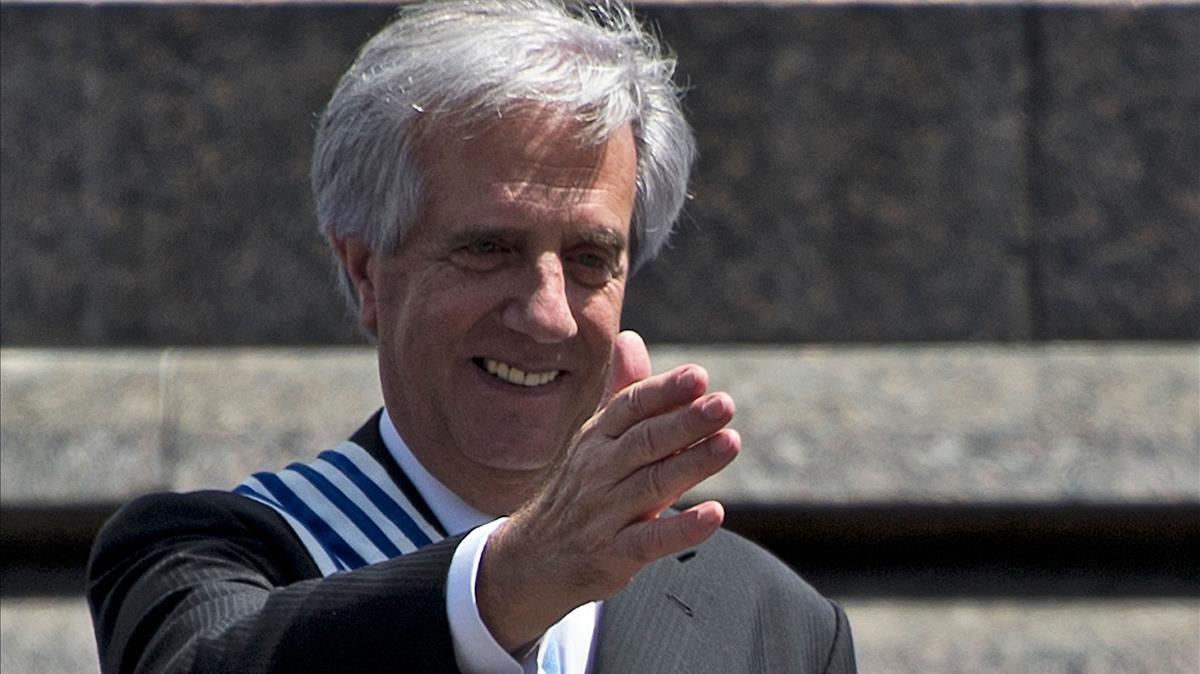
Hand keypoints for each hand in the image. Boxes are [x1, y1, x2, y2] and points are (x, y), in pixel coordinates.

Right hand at [477, 330, 739, 650]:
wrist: (533, 559)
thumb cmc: (580, 491)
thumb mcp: (595, 440)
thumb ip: (623, 392)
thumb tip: (632, 337)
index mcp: (597, 438)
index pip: (630, 407)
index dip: (664, 391)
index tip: (698, 376)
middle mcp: (599, 471)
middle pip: (645, 441)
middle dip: (685, 421)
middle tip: (725, 404)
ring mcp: (604, 513)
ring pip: (651, 484)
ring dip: (693, 464)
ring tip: (730, 443)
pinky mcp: (613, 555)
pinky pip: (648, 541)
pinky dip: (680, 527)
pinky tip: (713, 514)